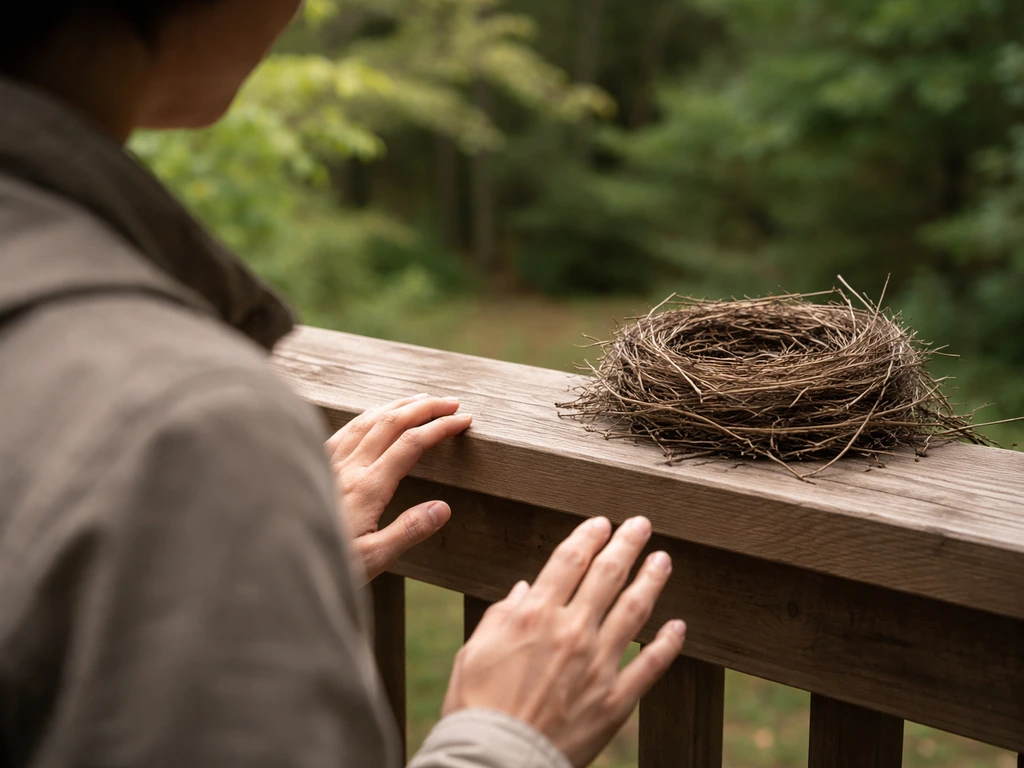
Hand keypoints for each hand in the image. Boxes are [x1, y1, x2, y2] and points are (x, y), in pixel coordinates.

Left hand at [325, 394, 472, 583]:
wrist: (274, 560)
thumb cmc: (327, 564)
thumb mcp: (373, 559)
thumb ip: (408, 531)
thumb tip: (443, 508)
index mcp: (366, 488)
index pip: (411, 444)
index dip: (440, 427)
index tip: (463, 420)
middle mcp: (347, 467)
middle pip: (391, 422)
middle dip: (424, 407)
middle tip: (451, 402)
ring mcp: (329, 463)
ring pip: (367, 419)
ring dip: (397, 405)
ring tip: (420, 400)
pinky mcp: (315, 465)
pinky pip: (344, 429)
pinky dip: (369, 415)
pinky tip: (374, 416)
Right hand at [441, 515, 685, 767]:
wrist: (495, 761)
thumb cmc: (476, 707)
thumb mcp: (474, 651)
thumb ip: (501, 616)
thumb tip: (524, 590)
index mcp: (535, 615)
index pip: (569, 561)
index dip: (588, 537)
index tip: (601, 523)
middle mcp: (572, 631)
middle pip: (607, 575)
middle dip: (626, 544)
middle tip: (641, 524)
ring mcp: (598, 664)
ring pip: (635, 610)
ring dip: (652, 580)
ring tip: (663, 559)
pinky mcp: (616, 699)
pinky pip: (650, 665)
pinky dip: (667, 643)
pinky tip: (679, 626)